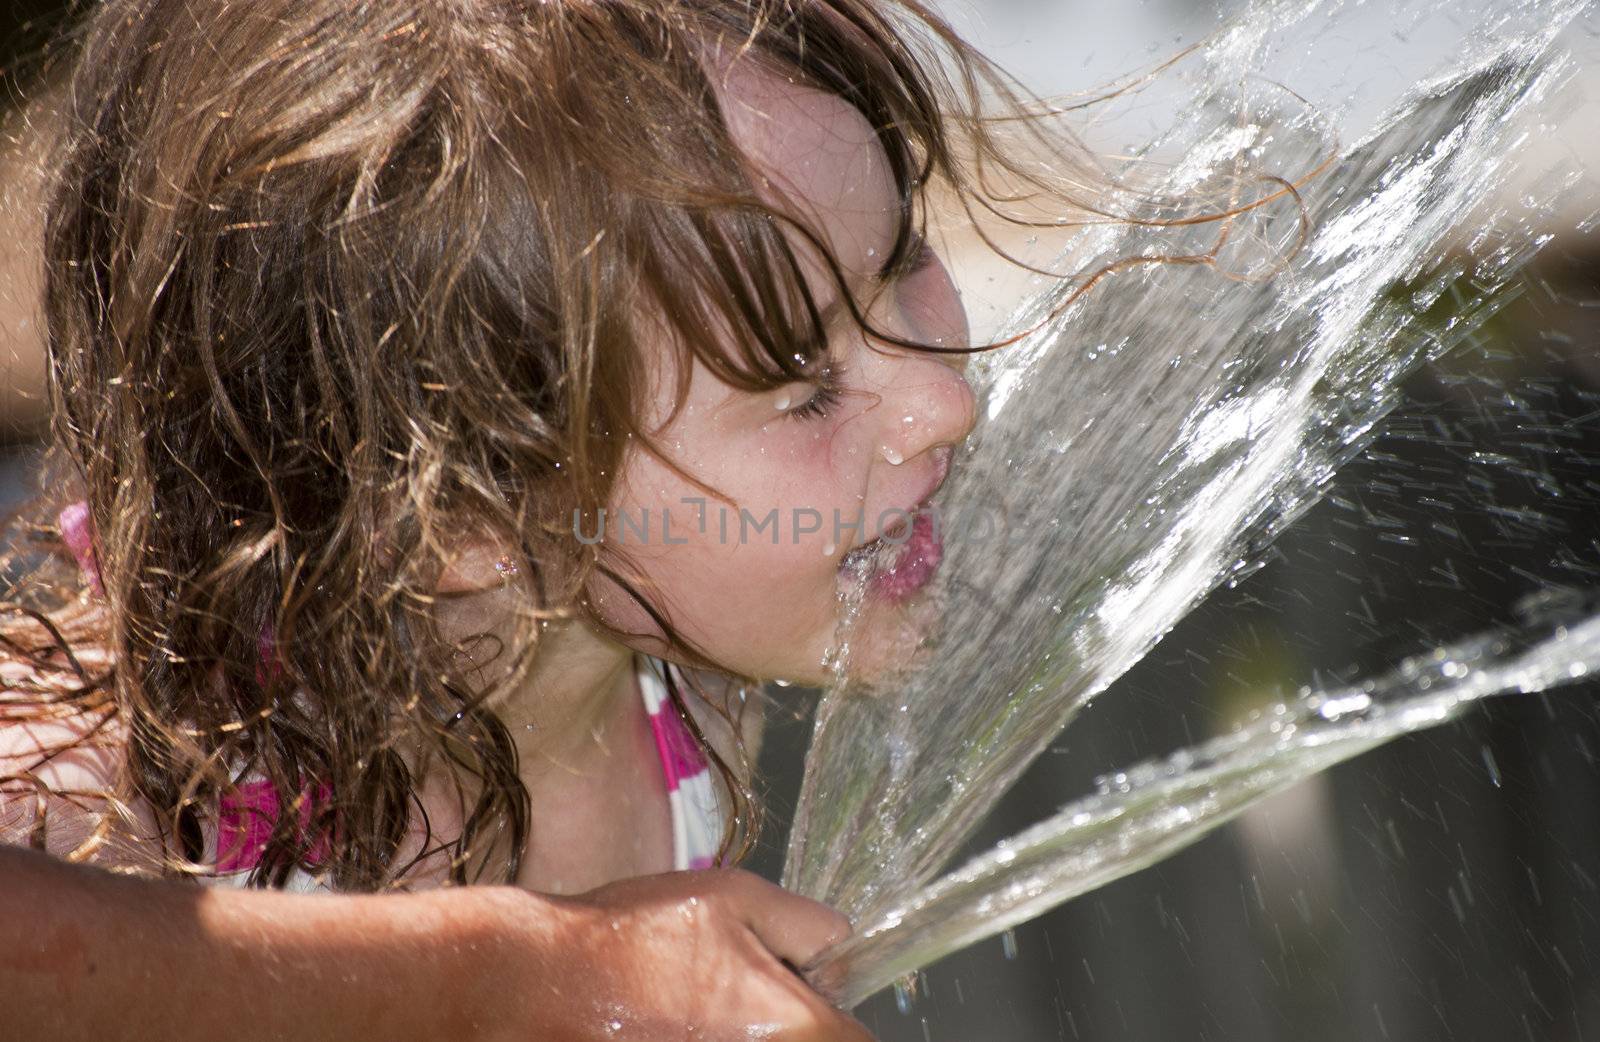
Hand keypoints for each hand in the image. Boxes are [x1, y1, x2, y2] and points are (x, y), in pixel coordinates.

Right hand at [485, 869, 872, 1040]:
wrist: (540, 986)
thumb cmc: (636, 939)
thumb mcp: (733, 898)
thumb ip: (803, 922)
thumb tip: (838, 940)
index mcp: (796, 1029)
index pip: (858, 1040)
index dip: (834, 1011)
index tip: (811, 990)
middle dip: (789, 1018)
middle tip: (738, 988)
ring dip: (745, 1027)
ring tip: (693, 1002)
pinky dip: (703, 1034)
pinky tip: (671, 1017)